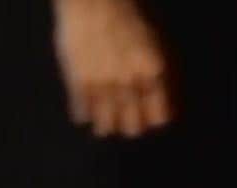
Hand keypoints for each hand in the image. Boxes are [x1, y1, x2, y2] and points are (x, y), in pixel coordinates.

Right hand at [53, 0, 173, 136]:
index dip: (153, 120)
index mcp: (153, 73)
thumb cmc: (126, 19)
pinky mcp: (78, 84)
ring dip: (105, 126)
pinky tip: (84, 113)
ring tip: (103, 126)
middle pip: (132, 125)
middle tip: (125, 125)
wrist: (95, 5)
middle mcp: (130, 84)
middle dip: (130, 127)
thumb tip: (156, 98)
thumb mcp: (153, 45)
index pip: (158, 114)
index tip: (148, 119)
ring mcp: (102, 86)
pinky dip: (83, 115)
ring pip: (105, 124)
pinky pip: (81, 112)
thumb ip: (155, 72)